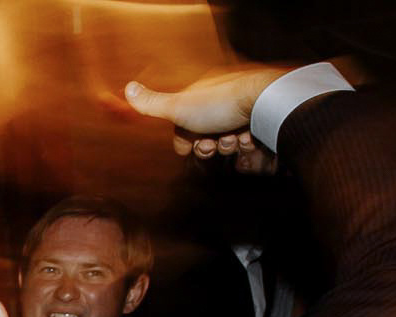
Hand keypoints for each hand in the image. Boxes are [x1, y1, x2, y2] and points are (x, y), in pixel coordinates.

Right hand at [125, 67, 287, 154]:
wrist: (267, 103)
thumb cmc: (222, 103)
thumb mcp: (179, 106)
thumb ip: (153, 104)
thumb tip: (127, 88)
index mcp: (204, 94)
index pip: (187, 124)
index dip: (186, 140)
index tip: (191, 146)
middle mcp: (224, 101)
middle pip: (207, 135)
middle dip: (209, 145)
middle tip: (214, 143)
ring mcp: (245, 113)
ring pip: (229, 142)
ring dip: (230, 146)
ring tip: (237, 139)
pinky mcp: (263, 124)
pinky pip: (251, 146)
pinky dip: (249, 148)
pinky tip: (252, 141)